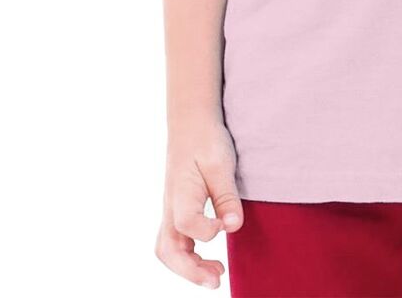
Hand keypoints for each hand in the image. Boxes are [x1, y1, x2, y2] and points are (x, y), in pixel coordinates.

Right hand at [155, 119, 243, 288]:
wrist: (191, 121)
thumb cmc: (205, 138)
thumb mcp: (220, 163)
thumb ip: (226, 196)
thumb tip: (233, 227)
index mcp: (180, 192)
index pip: (186, 224)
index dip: (207, 230)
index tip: (227, 224)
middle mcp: (171, 205)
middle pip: (167, 249)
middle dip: (189, 270)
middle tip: (216, 280)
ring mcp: (172, 208)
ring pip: (169, 248)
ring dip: (189, 266)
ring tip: (216, 275)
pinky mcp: (179, 208)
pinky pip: (176, 239)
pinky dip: (189, 255)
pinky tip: (208, 258)